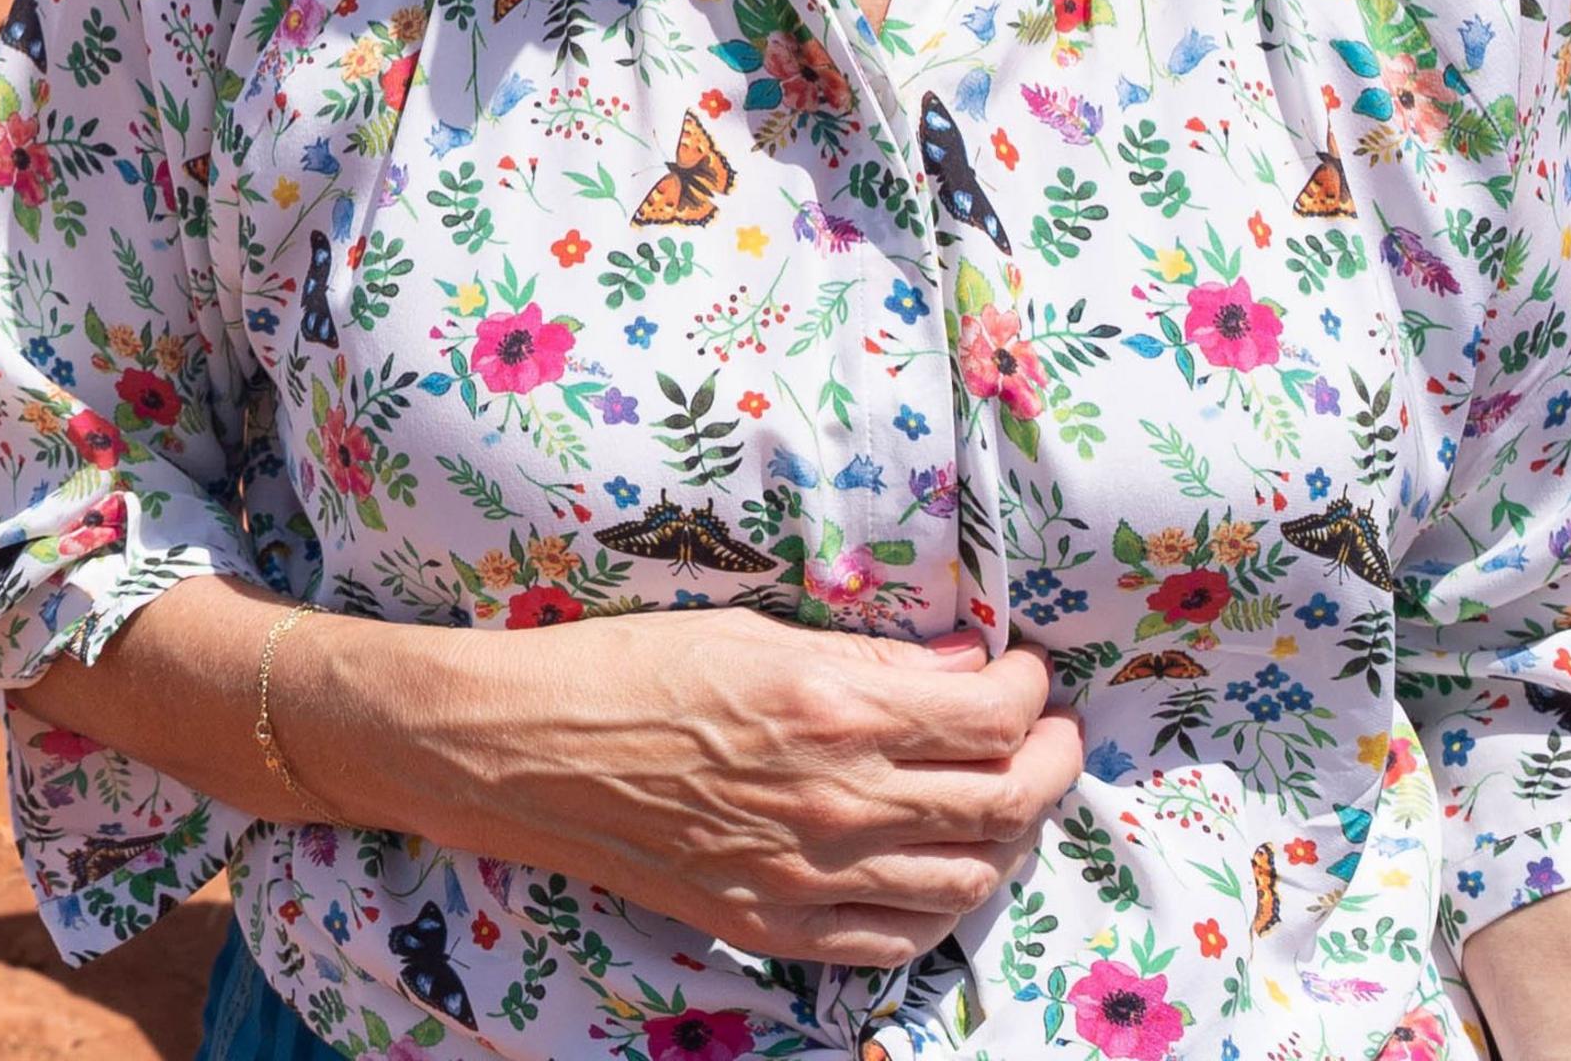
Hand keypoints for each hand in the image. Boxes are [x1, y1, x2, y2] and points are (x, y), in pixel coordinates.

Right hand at [345, 612, 1079, 970]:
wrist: (521, 754)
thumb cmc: (625, 669)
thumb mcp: (753, 631)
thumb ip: (870, 658)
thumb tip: (962, 667)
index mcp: (837, 710)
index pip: (995, 716)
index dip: (1031, 690)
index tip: (1024, 671)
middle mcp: (840, 802)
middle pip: (1005, 800)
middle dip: (1048, 760)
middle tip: (1047, 733)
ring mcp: (809, 877)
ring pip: (968, 877)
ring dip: (1008, 836)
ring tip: (1005, 799)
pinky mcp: (774, 927)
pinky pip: (898, 940)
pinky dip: (943, 907)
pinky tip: (942, 870)